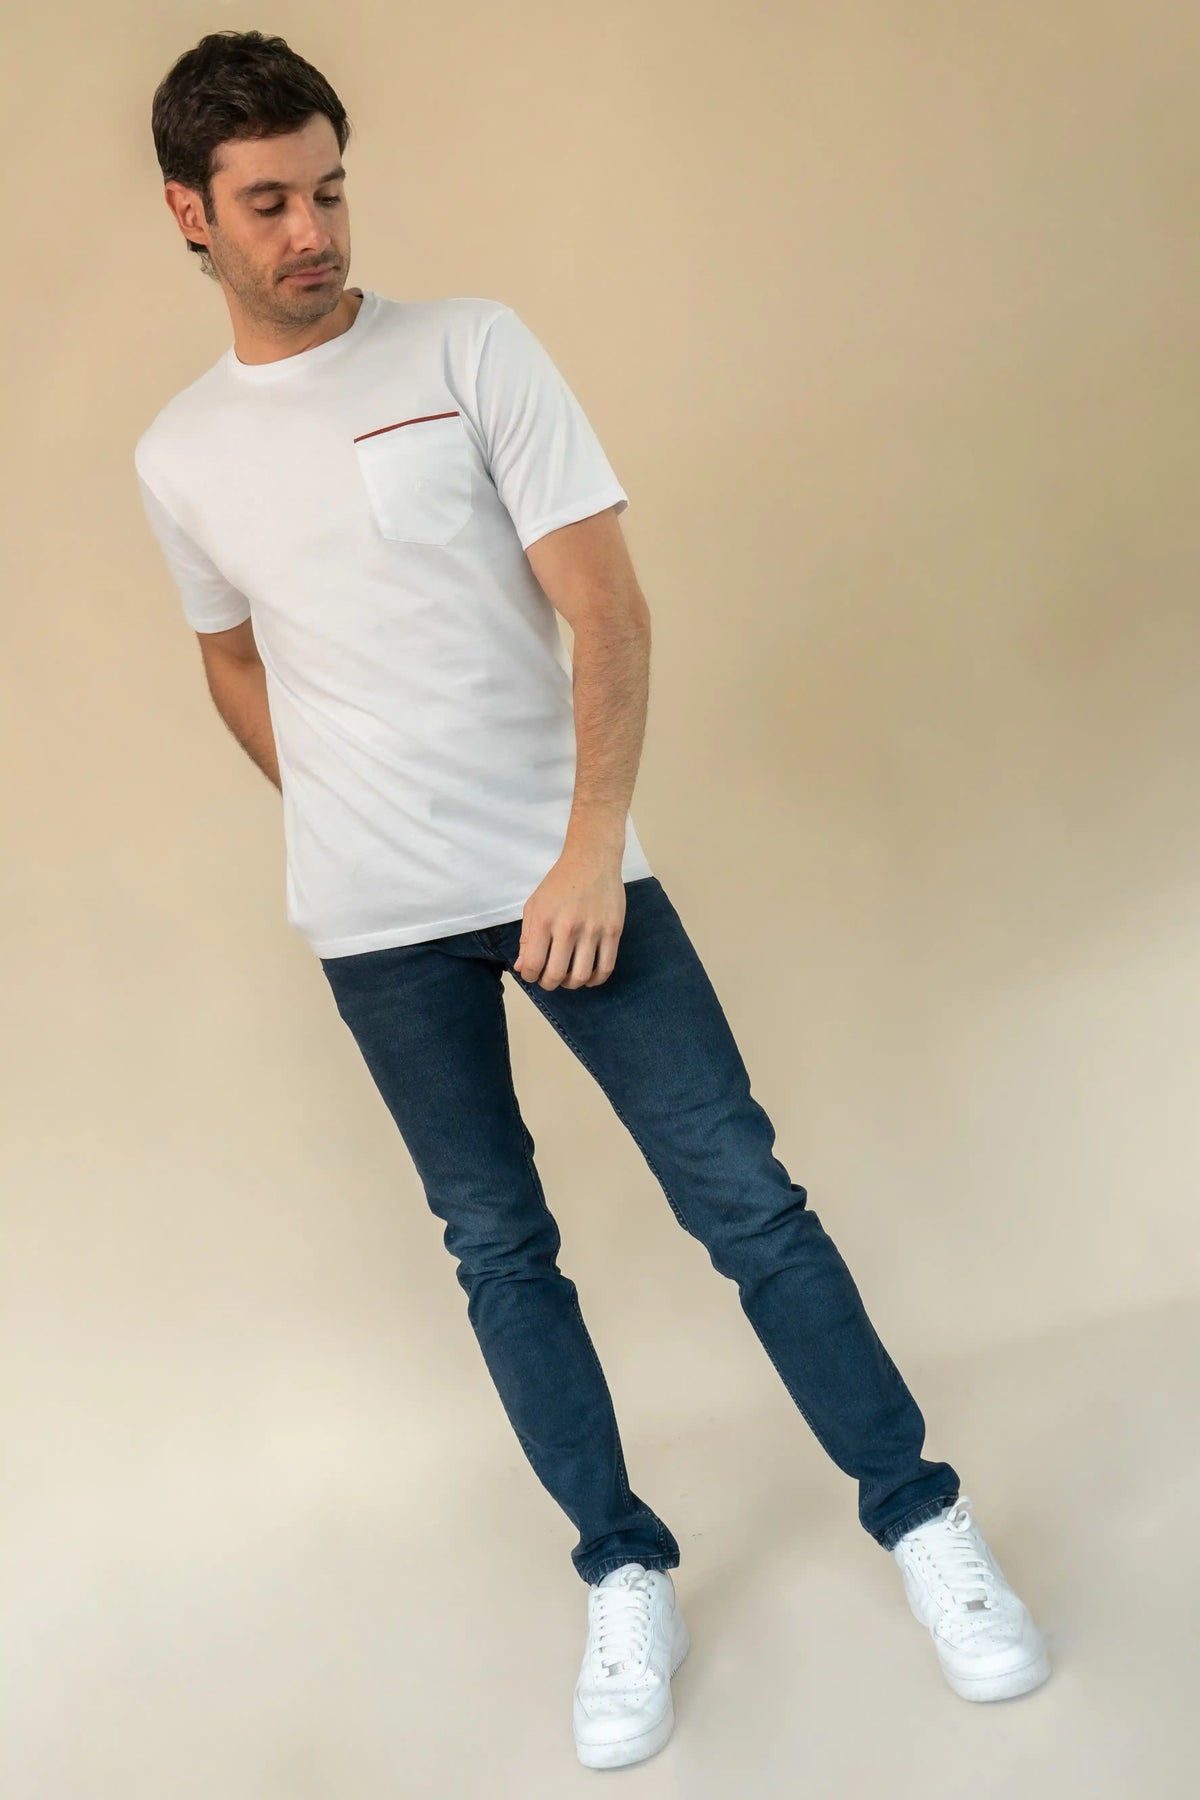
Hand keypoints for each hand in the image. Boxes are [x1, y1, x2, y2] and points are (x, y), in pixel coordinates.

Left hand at [513, 849, 626, 989]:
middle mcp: (567, 927)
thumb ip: (526, 938)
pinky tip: (589, 976)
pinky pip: (606, 967)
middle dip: (549, 984)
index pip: (533, 964)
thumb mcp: (534, 905)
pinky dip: (596, 979)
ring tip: (569, 977)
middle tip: (549, 979)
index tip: (532, 973)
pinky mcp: (613, 931)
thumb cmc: (560, 883)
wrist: (592, 860)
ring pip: (582, 976)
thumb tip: (522, 968)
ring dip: (572, 984)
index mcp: (543, 920)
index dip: (530, 976)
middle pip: (557, 975)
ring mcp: (593, 930)